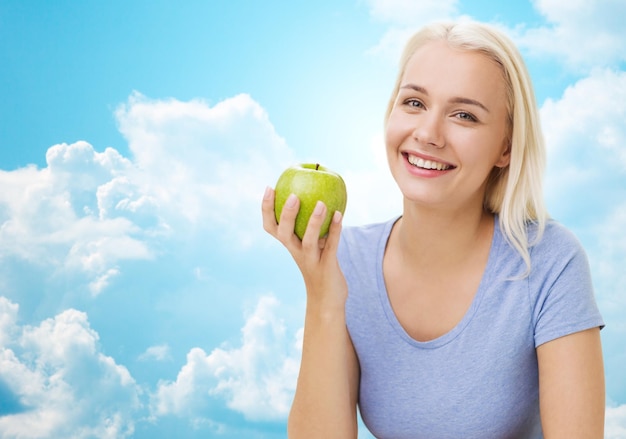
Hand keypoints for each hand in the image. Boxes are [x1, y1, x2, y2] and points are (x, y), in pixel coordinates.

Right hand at [261, 186, 347, 305]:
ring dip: (314, 222)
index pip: (271, 227)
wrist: (326, 300)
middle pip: (284, 234)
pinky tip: (339, 214)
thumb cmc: (319, 266)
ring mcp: (311, 261)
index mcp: (289, 245)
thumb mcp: (312, 245)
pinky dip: (335, 230)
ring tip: (322, 203)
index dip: (267, 209)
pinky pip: (331, 246)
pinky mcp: (327, 267)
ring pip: (308, 241)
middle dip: (286, 215)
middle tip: (293, 195)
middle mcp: (296, 253)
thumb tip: (317, 193)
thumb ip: (312, 225)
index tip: (270, 188)